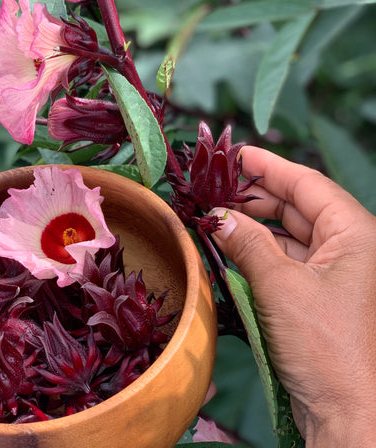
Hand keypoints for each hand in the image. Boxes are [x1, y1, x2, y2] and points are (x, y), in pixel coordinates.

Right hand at [210, 146, 375, 447]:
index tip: (237, 153)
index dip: (269, 166)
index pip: (308, 184)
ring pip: (290, 238)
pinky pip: (288, 265)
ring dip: (254, 230)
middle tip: (215, 190)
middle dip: (256, 198)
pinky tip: (231, 252)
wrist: (351, 417)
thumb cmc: (328, 348)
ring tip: (216, 219)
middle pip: (298, 208)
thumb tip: (217, 216)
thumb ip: (246, 242)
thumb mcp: (280, 285)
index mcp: (356, 234)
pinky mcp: (322, 300)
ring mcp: (338, 276)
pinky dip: (260, 257)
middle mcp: (351, 249)